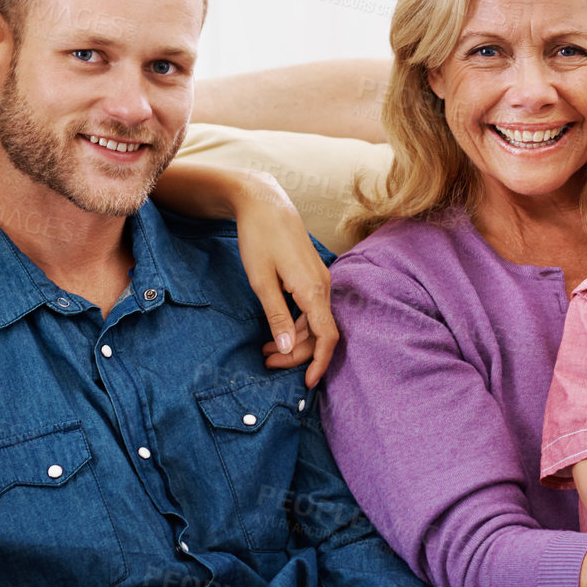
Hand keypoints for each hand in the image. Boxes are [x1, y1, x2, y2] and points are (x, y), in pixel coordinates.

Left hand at [234, 171, 337, 387]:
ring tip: (265, 351)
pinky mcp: (312, 275)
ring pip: (315, 322)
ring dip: (294, 340)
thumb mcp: (261, 282)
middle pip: (319, 333)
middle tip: (267, 364)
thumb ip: (277, 316)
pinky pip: (311, 308)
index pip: (326, 336)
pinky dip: (296, 324)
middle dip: (297, 354)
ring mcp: (319, 280)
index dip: (319, 363)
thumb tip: (289, 349)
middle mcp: (323, 286)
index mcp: (313, 289)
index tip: (308, 384)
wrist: (264, 202)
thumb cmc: (259, 238)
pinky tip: (276, 330)